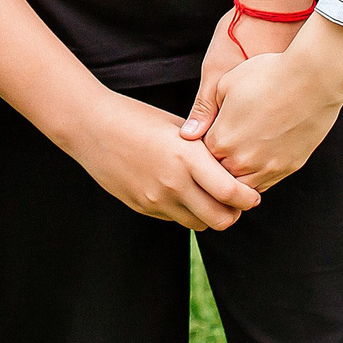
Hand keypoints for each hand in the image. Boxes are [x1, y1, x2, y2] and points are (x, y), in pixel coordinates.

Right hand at [58, 88, 261, 231]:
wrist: (90, 127)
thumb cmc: (136, 118)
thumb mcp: (176, 128)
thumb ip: (203, 151)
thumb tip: (230, 168)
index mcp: (185, 157)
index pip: (231, 193)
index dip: (248, 198)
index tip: (253, 194)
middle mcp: (173, 183)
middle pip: (220, 219)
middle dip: (233, 214)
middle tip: (235, 202)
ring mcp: (156, 199)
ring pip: (198, 224)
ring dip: (208, 215)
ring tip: (207, 197)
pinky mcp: (142, 207)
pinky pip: (174, 219)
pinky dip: (184, 211)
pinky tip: (179, 192)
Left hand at [185, 16, 342, 189]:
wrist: (313, 80)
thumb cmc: (266, 75)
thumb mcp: (224, 85)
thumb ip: (203, 113)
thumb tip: (187, 135)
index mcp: (221, 140)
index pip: (200, 158)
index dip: (201, 148)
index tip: (205, 138)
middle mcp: (242, 161)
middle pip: (218, 176)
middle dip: (215, 166)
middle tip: (218, 151)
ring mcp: (267, 168)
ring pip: (242, 186)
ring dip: (236, 175)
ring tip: (238, 156)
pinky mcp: (288, 168)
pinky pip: (265, 184)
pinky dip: (257, 177)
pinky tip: (257, 159)